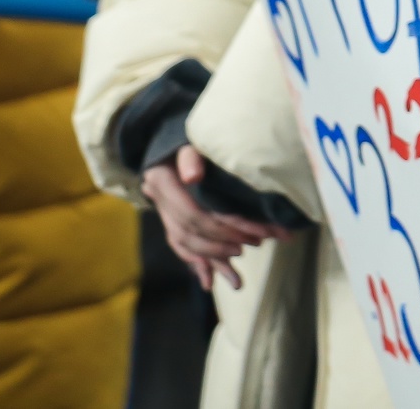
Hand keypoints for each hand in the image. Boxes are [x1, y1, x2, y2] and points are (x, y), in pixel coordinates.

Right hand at [142, 145, 288, 290]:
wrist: (167, 145)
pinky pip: (182, 247)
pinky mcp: (171, 222)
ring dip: (215, 257)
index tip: (257, 233)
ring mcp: (164, 215)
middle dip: (228, 240)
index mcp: (163, 183)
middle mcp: (160, 203)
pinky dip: (196, 264)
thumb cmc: (185, 138)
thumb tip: (193, 176)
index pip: (198, 214)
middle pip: (194, 231)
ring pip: (186, 244)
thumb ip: (190, 156)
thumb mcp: (188, 140)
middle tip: (259, 242)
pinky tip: (208, 281)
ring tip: (241, 263)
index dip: (228, 226)